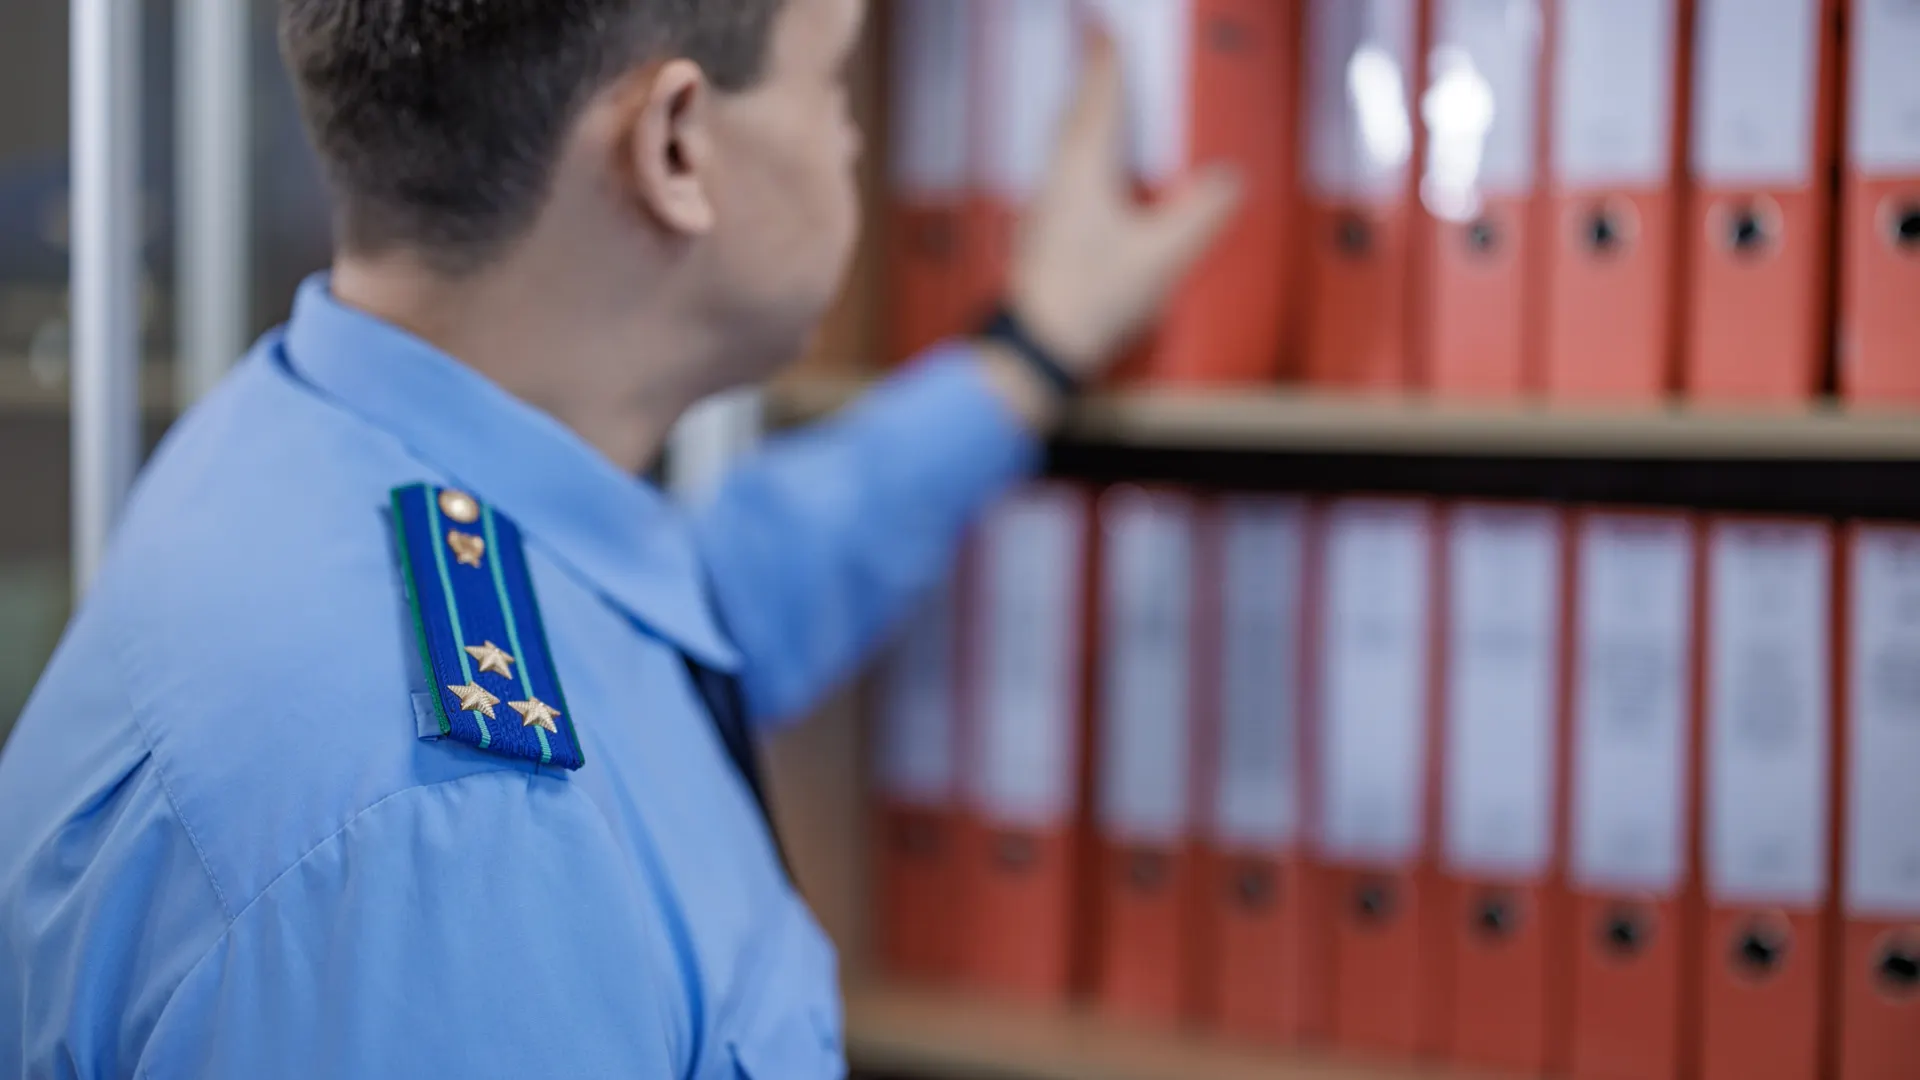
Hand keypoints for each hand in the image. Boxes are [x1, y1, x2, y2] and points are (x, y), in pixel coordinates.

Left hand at [1004, 32, 1242, 383]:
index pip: (1100, 98)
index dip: (1108, 62)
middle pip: (1078, 115)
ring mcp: (1047, 204)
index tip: (1110, 33)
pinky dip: (1084, 155)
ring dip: (1087, 118)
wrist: (1040, 346)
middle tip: (1105, 55)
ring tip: (1103, 106)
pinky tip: (1095, 173)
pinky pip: (1066, 173)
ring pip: (1068, 144)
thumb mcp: (1163, 256)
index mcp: (1086, 169)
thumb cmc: (1091, 300)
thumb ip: (1200, 214)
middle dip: (1095, 83)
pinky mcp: (1044, 230)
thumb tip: (1229, 181)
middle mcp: (1060, 178)